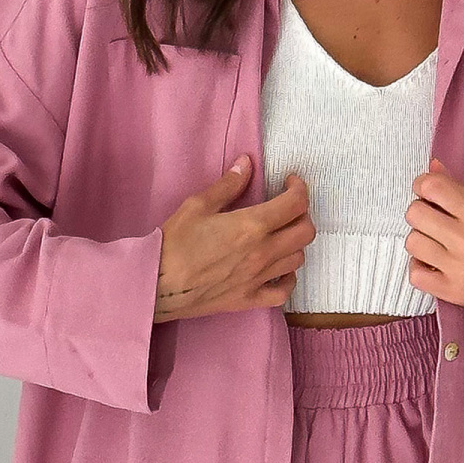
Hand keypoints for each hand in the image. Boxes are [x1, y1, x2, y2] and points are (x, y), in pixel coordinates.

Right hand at [153, 156, 312, 320]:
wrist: (158, 284)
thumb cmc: (174, 244)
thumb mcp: (197, 205)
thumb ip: (228, 185)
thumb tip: (246, 164)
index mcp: (252, 226)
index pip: (296, 204)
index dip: (299, 188)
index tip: (290, 183)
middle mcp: (262, 252)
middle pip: (305, 232)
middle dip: (302, 214)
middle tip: (287, 207)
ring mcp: (258, 278)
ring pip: (298, 259)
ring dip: (295, 243)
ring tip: (280, 235)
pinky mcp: (249, 299)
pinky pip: (283, 292)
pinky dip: (288, 279)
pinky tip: (278, 269)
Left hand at [404, 160, 463, 322]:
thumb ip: (461, 189)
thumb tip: (433, 167)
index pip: (430, 186)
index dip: (423, 186)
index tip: (429, 193)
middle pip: (414, 213)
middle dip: (422, 212)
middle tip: (434, 219)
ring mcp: (460, 267)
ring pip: (412, 243)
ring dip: (422, 240)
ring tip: (438, 244)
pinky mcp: (455, 292)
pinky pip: (416, 275)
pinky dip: (422, 268)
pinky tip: (436, 264)